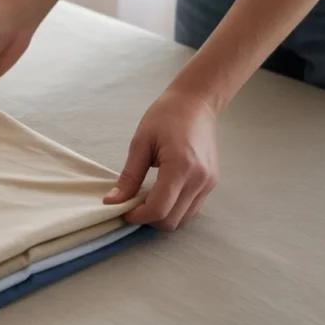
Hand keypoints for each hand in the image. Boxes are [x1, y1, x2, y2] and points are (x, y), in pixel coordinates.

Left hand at [103, 90, 219, 230]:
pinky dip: (174, 208)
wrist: (196, 103)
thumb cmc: (165, 116)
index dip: (137, 216)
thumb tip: (113, 201)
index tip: (122, 210)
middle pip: (172, 221)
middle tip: (132, 205)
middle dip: (149, 219)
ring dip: (162, 216)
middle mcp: (199, 180)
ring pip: (183, 219)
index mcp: (181, 168)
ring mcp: (209, 183)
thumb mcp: (140, 143)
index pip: (158, 209)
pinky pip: (191, 207)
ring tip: (146, 198)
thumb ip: (129, 176)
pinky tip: (161, 193)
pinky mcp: (212, 183)